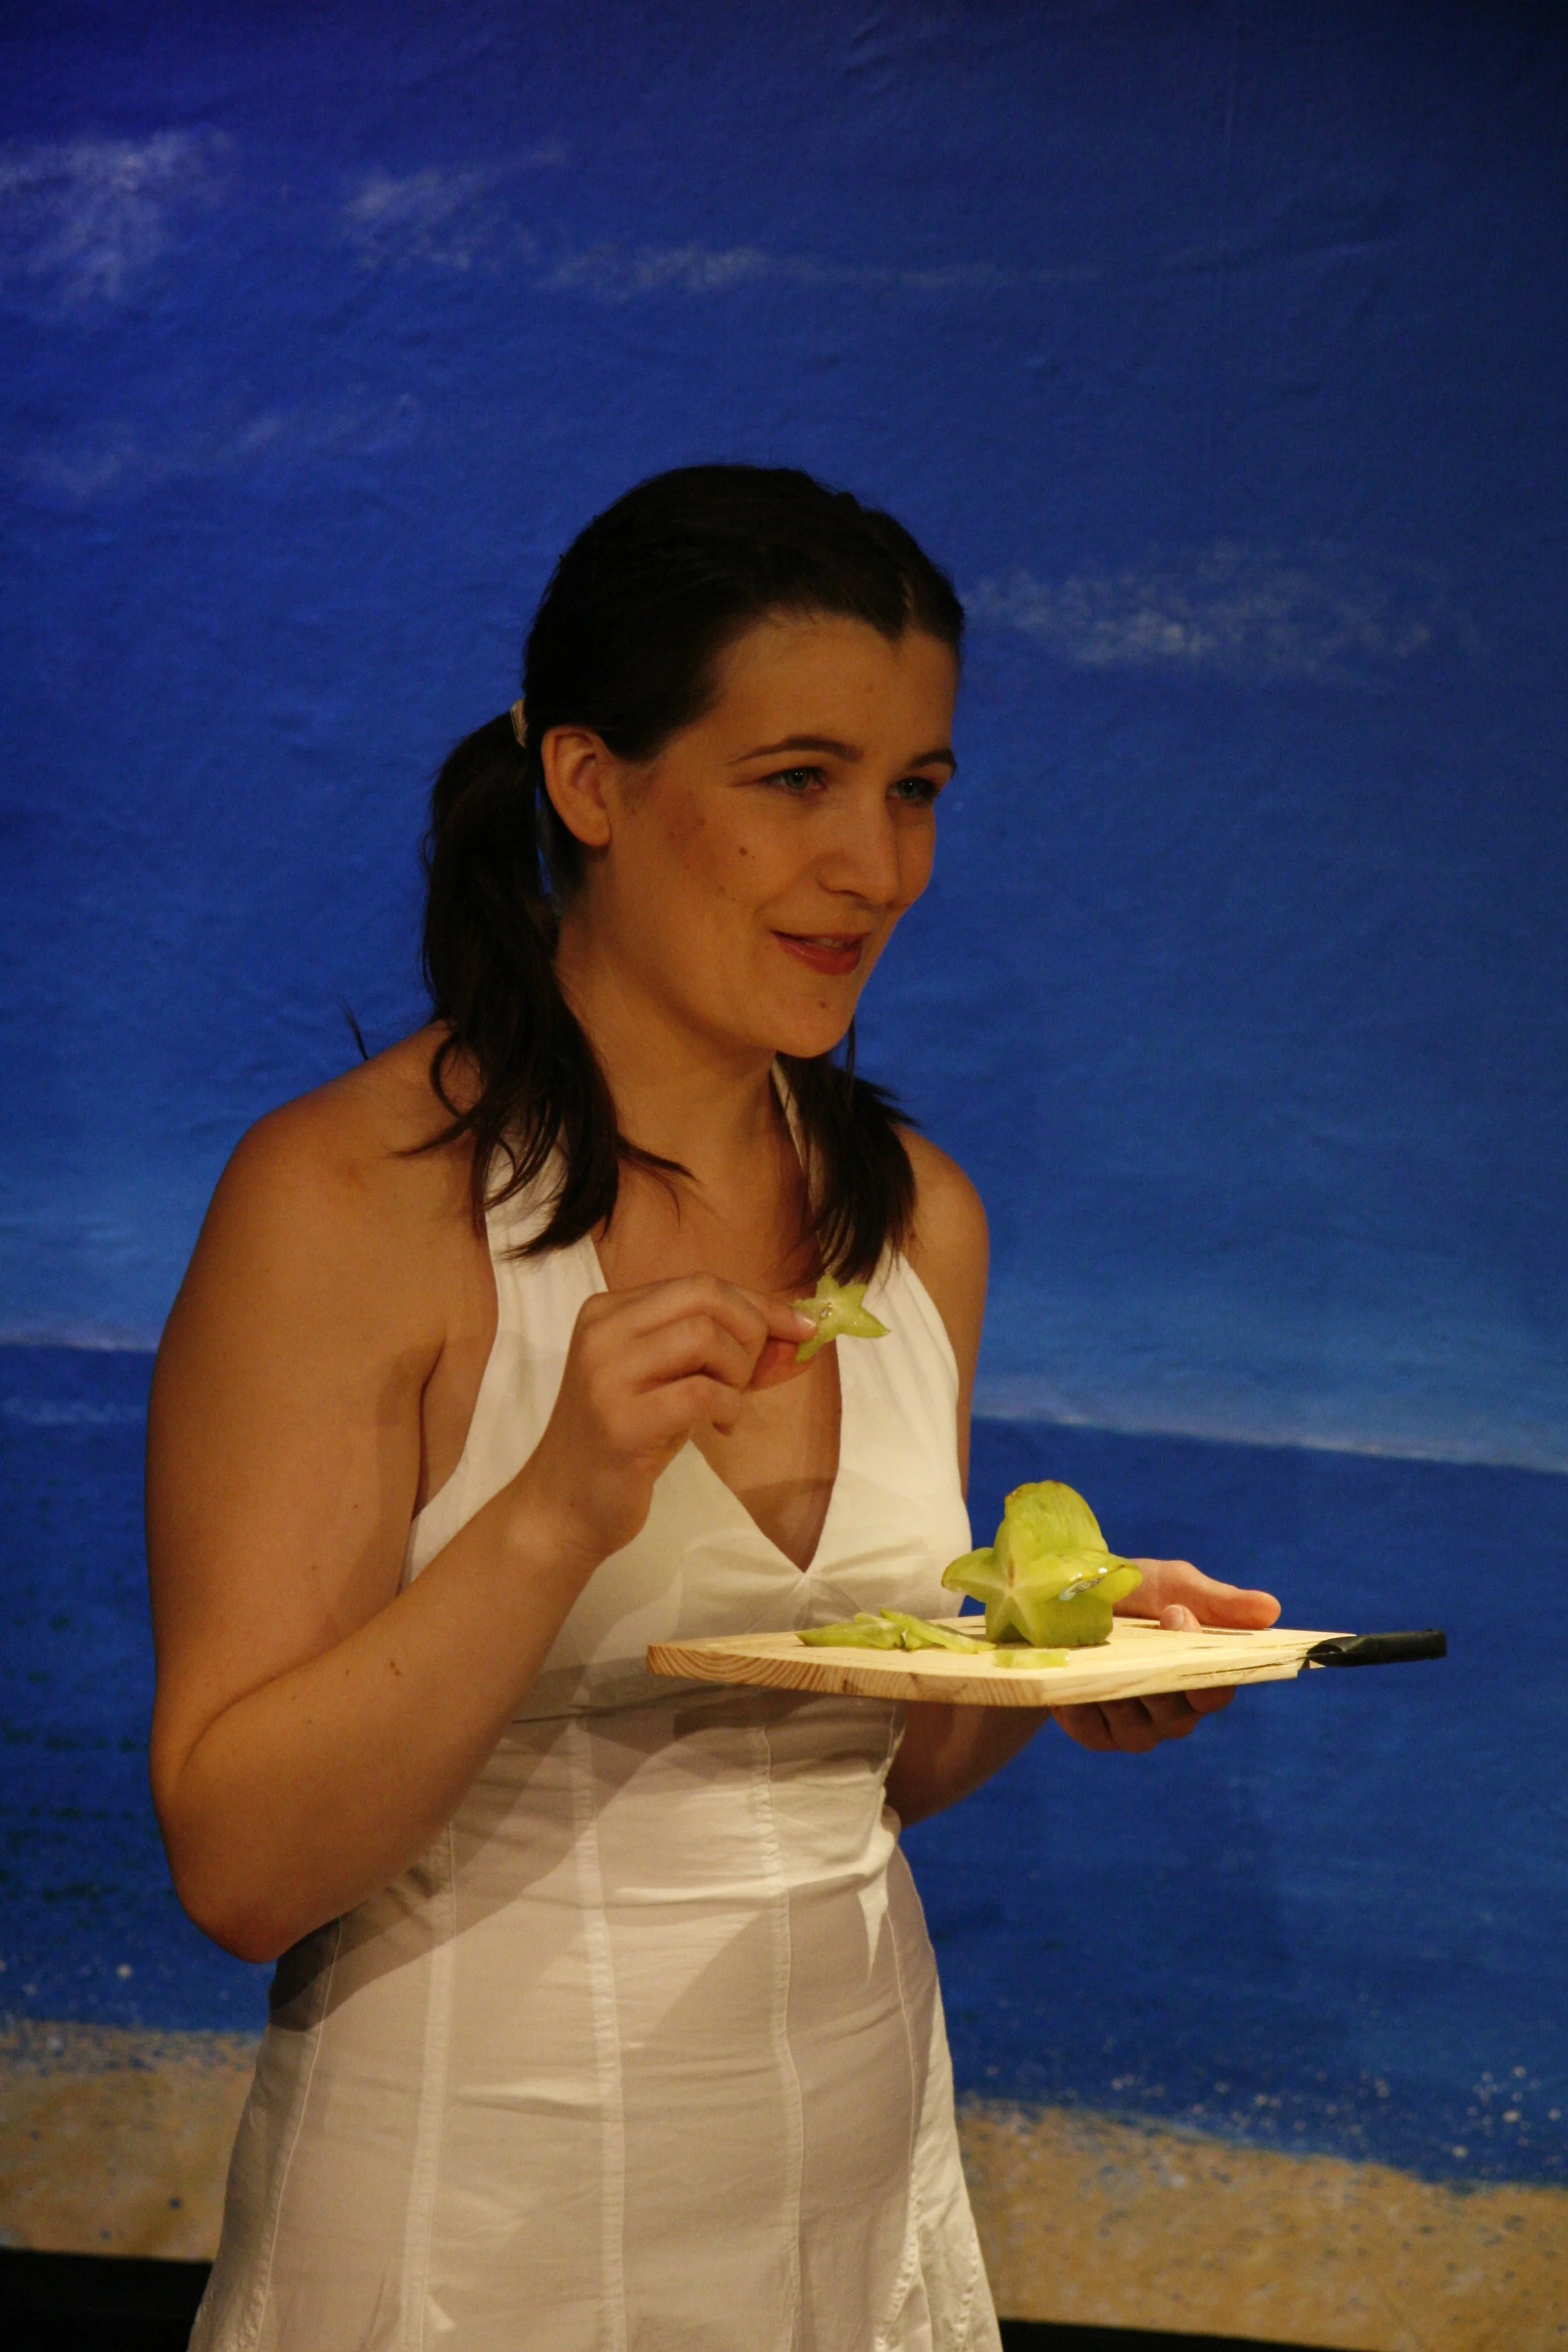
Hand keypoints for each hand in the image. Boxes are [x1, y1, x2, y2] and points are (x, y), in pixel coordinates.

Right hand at [513, 1275, 815, 1574]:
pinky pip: (701, 1393)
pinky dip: (729, 1407)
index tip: (802, 1328)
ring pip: (705, 1337)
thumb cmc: (626, 1442)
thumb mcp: (676, 1385)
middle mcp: (602, 1330)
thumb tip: (800, 1335)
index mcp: (610, 1311)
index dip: (760, 1305)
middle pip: (706, 1297)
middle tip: (750, 1377)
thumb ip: (729, 1356)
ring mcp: (606, 1374)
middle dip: (752, 1331)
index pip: (701, 1285)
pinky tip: (720, 1427)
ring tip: (727, 1404)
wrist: (565, 1505)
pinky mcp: (620, 1421)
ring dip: (738, 1371)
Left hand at [1052, 1555, 1280, 1756]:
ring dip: (1119, 1689)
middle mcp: (1175, 1712)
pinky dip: (1084, 1704)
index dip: (1205, 1667)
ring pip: (1138, 1729)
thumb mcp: (1174, 1585)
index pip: (1218, 1690)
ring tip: (1101, 1653)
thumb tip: (1272, 1609)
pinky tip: (1075, 1680)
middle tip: (1134, 1634)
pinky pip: (1095, 1731)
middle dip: (1156, 1675)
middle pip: (1178, 1716)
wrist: (1065, 1602)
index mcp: (1202, 1677)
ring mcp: (1136, 1728)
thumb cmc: (1133, 1593)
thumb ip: (1219, 1601)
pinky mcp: (1096, 1735)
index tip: (1184, 1618)